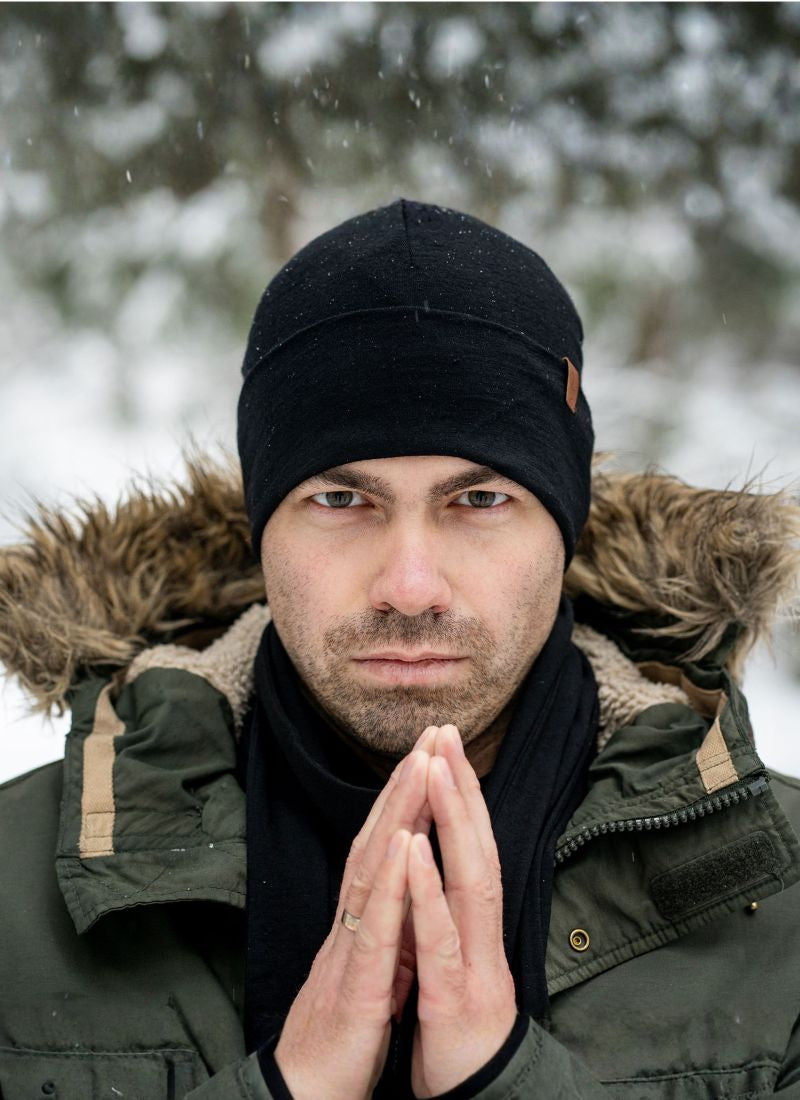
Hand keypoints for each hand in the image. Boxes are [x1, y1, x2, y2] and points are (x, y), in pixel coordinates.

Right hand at [274, 729, 435, 1099]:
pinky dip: (387, 881)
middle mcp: (352, 921)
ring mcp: (350, 948)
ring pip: (372, 868)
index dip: (406, 799)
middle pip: (377, 840)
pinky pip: (372, 927)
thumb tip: (408, 891)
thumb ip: (388, 926)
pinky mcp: (354, 985)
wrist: (308, 1095)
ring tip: (419, 765)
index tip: (429, 754)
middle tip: (428, 733)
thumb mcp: (374, 969)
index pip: (385, 847)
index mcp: (363, 920)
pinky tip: (400, 844)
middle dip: (406, 784)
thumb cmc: (343, 1035)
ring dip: (397, 813)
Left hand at [409, 725, 517, 1097]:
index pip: (470, 850)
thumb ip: (446, 917)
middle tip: (446, 731)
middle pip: (477, 850)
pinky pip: (438, 940)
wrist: (476, 1099)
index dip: (460, 797)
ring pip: (468, 882)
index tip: (444, 746)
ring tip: (435, 767)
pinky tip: (414, 851)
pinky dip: (427, 892)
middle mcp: (480, 938)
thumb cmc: (457, 1036)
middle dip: (460, 788)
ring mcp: (472, 966)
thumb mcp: (449, 967)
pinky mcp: (453, 1001)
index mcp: (472, 929)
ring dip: (451, 821)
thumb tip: (438, 869)